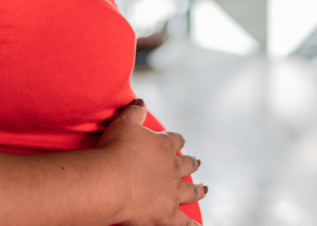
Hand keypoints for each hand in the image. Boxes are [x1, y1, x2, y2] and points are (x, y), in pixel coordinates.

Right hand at [97, 100, 207, 225]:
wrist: (111, 181)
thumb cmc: (114, 150)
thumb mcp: (123, 124)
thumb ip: (134, 112)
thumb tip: (141, 101)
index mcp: (163, 147)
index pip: (175, 140)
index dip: (178, 141)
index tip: (180, 141)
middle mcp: (172, 169)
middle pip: (188, 165)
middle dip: (193, 163)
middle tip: (199, 162)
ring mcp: (172, 192)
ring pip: (191, 191)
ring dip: (199, 190)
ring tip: (205, 189)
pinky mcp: (166, 215)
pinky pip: (183, 224)